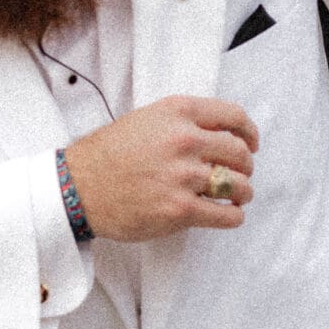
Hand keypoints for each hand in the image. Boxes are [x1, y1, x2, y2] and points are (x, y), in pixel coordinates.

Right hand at [59, 96, 257, 240]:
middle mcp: (184, 140)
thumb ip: (182, 121)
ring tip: (235, 196)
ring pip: (239, 185)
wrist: (77, 187)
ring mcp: (184, 176)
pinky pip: (227, 215)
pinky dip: (233, 216)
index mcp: (177, 112)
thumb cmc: (107, 154)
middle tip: (239, 174)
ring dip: (242, 192)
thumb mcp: (145, 119)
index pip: (234, 116)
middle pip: (240, 152)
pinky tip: (227, 214)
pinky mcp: (181, 209)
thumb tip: (219, 133)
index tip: (251, 143)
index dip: (249, 132)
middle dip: (245, 166)